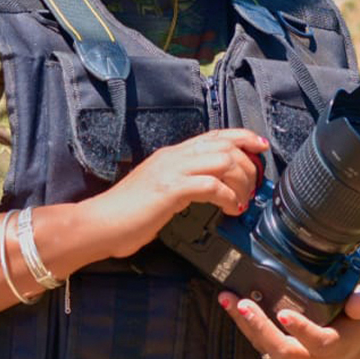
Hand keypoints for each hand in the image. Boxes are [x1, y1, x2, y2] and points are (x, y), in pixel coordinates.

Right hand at [78, 128, 268, 258]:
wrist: (99, 223)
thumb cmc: (128, 214)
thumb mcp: (160, 190)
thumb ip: (183, 183)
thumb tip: (210, 190)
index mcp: (172, 155)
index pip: (214, 136)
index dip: (242, 137)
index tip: (260, 146)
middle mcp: (174, 156)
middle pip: (224, 145)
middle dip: (248, 165)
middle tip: (254, 187)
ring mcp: (171, 171)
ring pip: (222, 160)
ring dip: (241, 181)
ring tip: (243, 201)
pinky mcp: (170, 189)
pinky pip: (211, 185)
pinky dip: (228, 196)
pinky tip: (231, 209)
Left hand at [217, 282, 359, 358]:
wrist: (347, 351)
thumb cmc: (354, 327)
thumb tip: (359, 299)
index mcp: (333, 347)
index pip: (316, 342)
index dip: (301, 330)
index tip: (284, 314)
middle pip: (281, 350)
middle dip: (260, 328)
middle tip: (243, 304)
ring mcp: (291, 358)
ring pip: (264, 346)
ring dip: (244, 324)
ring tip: (228, 299)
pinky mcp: (277, 353)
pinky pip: (257, 341)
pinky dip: (242, 323)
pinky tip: (229, 302)